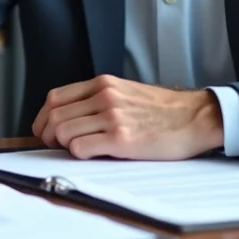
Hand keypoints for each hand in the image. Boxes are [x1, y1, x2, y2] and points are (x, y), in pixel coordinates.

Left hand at [31, 75, 222, 160]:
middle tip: (54, 145)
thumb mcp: (125, 91)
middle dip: (47, 134)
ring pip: (63, 132)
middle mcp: (104, 96)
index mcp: (103, 84)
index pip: (55, 97)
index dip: (43, 116)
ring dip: (62, 145)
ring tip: (75, 150)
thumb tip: (71, 115)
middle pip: (54, 116)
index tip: (44, 129)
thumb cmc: (162, 110)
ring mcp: (111, 117)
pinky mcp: (120, 139)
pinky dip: (78, 154)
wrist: (195, 117)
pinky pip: (81, 148)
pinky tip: (91, 154)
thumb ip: (98, 98)